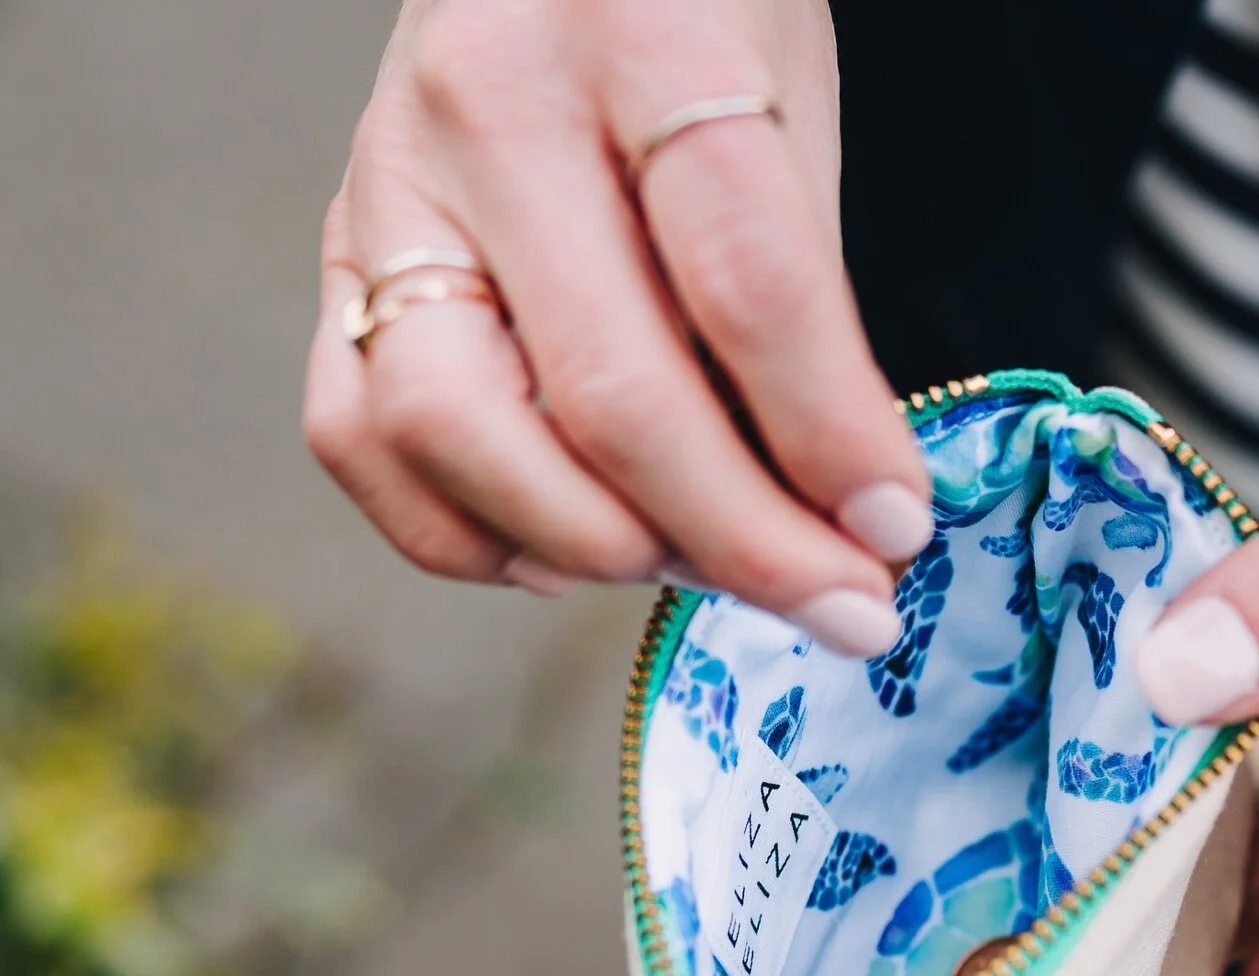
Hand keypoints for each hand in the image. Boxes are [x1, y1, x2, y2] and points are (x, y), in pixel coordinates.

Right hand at [302, 0, 928, 651]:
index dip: (831, 436)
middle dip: (746, 544)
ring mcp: (390, 186)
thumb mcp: (793, 108)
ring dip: (600, 548)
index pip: (745, 282)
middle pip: (608, 393)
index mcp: (644, 41)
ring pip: (452, 435)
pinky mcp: (335, 250)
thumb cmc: (696, 15)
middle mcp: (489, 111)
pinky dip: (472, 531)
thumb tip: (847, 506)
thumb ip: (806, 299)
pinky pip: (360, 436)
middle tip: (846, 608)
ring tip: (705, 560)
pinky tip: (575, 543)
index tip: (897, 531)